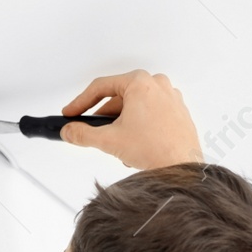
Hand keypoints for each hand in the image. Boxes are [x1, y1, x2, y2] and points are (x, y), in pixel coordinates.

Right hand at [58, 70, 201, 169]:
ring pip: (134, 106)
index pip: (100, 87)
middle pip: (118, 97)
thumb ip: (82, 134)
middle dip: (104, 116)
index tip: (71, 112)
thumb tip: (70, 131)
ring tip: (117, 142)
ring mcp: (170, 97)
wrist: (181, 169)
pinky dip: (138, 125)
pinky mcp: (178, 111)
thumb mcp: (109, 140)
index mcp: (140, 82)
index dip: (80, 102)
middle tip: (92, 130)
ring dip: (121, 122)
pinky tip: (134, 143)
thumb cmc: (156, 149)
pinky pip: (150, 113)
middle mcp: (157, 84)